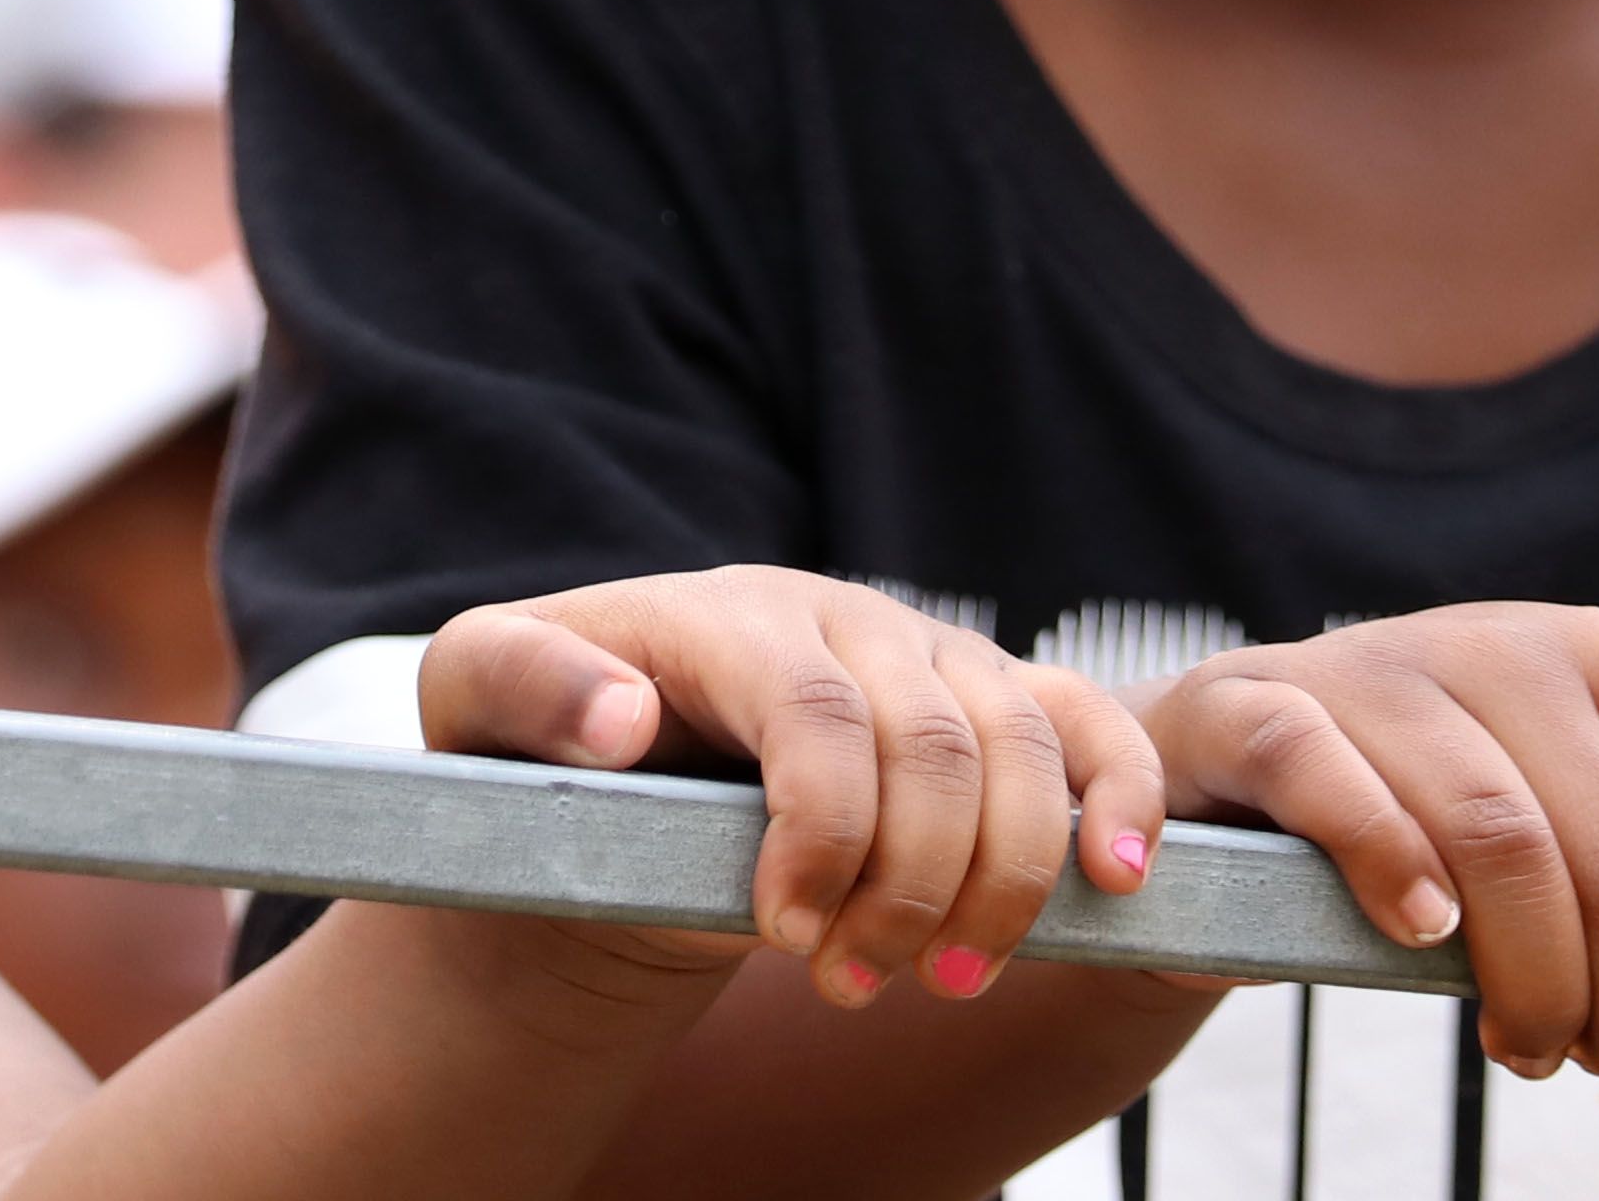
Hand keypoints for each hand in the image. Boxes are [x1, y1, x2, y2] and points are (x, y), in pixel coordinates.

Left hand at [421, 569, 1161, 1012]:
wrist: (607, 781)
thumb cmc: (537, 744)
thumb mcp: (478, 702)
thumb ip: (525, 686)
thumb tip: (626, 716)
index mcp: (729, 613)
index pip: (817, 712)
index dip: (821, 834)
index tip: (780, 933)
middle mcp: (844, 617)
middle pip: (938, 744)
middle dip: (909, 886)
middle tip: (847, 986)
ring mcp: (928, 654)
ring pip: (1022, 748)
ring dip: (999, 884)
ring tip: (935, 980)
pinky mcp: (988, 701)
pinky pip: (1086, 726)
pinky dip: (1120, 797)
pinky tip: (1118, 883)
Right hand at [1146, 607, 1598, 1103]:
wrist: (1234, 778)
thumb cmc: (1445, 806)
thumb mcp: (1594, 789)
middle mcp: (1496, 642)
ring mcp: (1369, 667)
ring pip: (1498, 831)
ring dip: (1534, 979)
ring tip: (1526, 1046)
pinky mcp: (1249, 706)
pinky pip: (1324, 772)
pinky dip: (1386, 860)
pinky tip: (1420, 934)